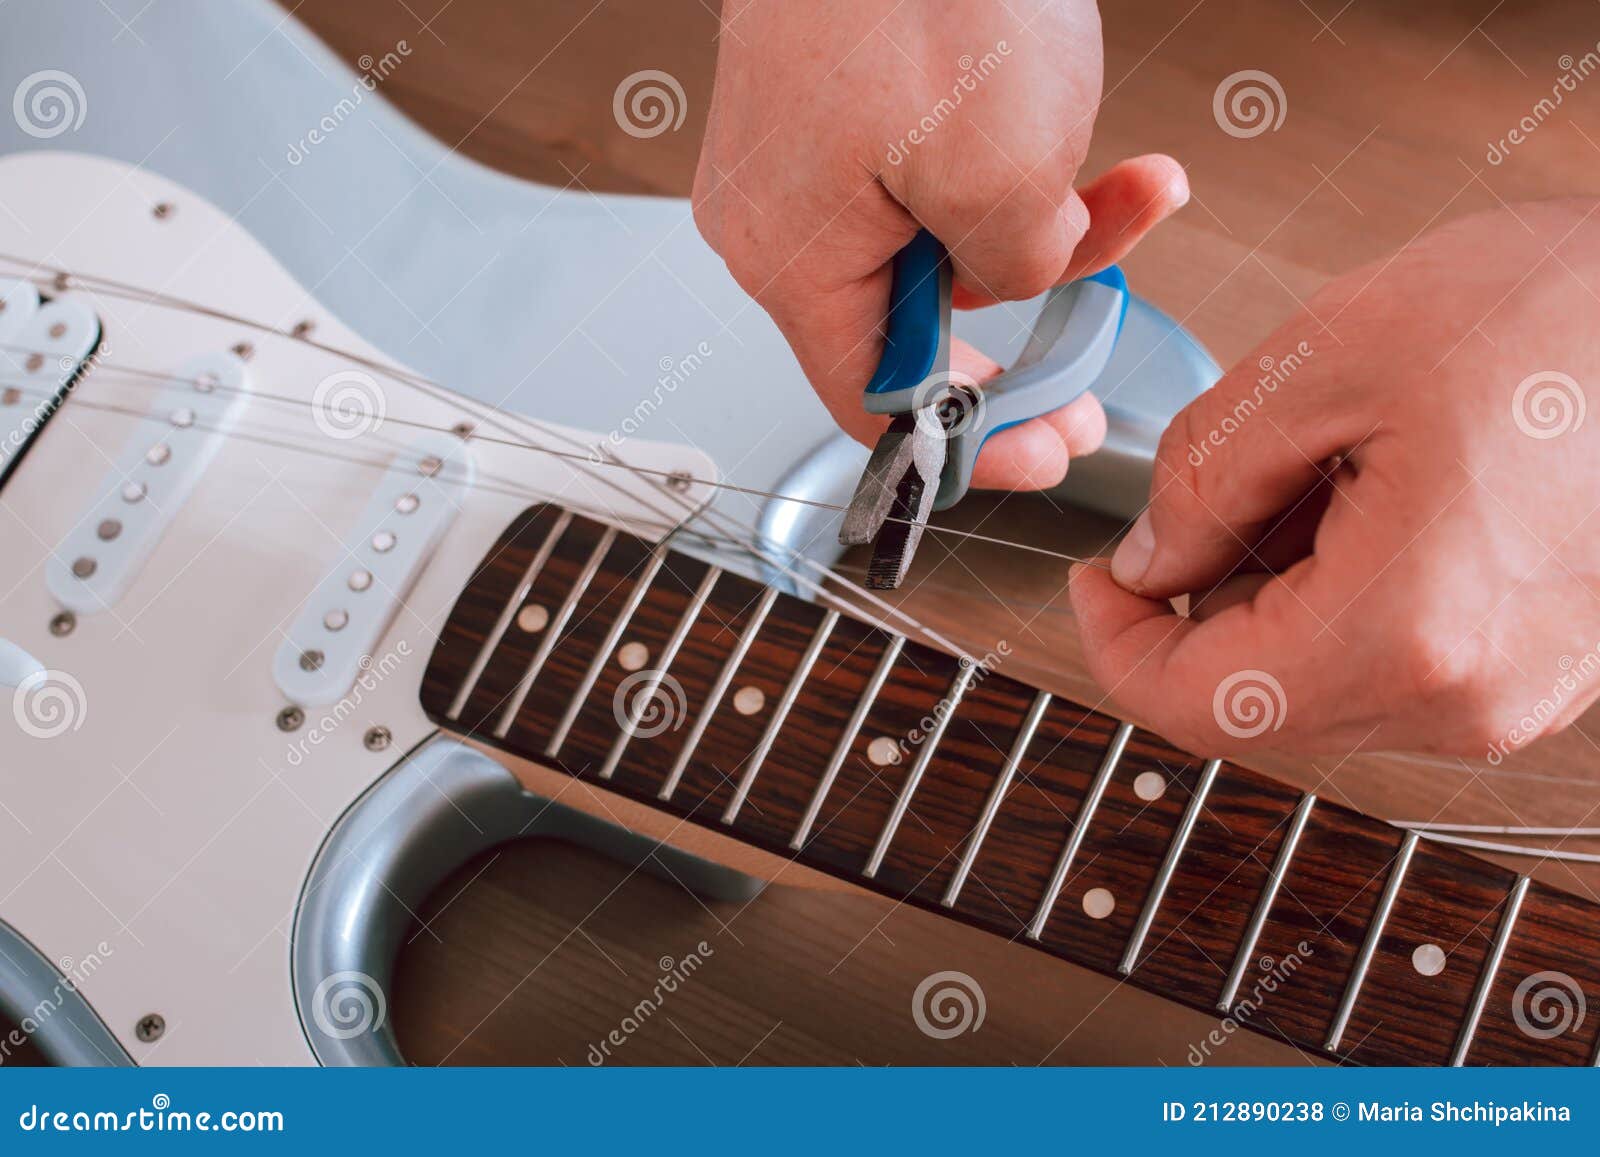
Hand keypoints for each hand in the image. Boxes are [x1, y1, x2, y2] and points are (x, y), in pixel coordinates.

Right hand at [693, 0, 1187, 491]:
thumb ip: (1021, 270)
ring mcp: (807, 156)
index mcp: (794, 258)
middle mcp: (781, 217)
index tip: (1041, 453)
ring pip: (940, 246)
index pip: (876, 404)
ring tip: (1132, 195)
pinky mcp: (843, 105)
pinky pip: (933, 176)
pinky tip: (1094, 150)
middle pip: (915, 325)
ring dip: (1046, 233)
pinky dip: (1016, 171)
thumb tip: (1026, 278)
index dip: (969, 443)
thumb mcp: (1008, 171)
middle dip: (1027, 331)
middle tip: (1096, 365)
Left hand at [1070, 199, 1599, 759]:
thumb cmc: (1564, 311)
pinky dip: (1342, 595)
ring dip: (1275, 593)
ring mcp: (1514, 697)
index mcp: (1408, 634)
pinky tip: (1377, 495)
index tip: (1095, 575)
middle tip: (1221, 484)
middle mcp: (1467, 699)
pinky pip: (1389, 665)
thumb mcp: (1331, 358)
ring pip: (1316, 685)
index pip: (1195, 704)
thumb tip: (1149, 562)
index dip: (1116, 644)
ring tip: (1327, 467)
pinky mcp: (1538, 672)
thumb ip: (1205, 478)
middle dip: (1200, 602)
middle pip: (1252, 701)